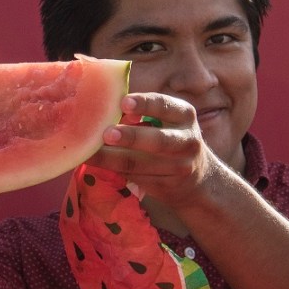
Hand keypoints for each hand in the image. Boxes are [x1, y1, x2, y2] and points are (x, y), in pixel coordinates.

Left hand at [87, 93, 221, 207]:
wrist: (197, 177)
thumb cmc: (171, 136)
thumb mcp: (168, 119)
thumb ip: (143, 111)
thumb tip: (106, 102)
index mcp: (184, 115)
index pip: (164, 106)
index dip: (144, 104)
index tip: (123, 102)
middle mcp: (187, 140)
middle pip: (157, 141)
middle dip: (130, 137)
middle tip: (106, 134)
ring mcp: (179, 166)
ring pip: (141, 164)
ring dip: (112, 159)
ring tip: (90, 153)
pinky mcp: (166, 186)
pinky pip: (136, 177)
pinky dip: (114, 171)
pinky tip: (96, 165)